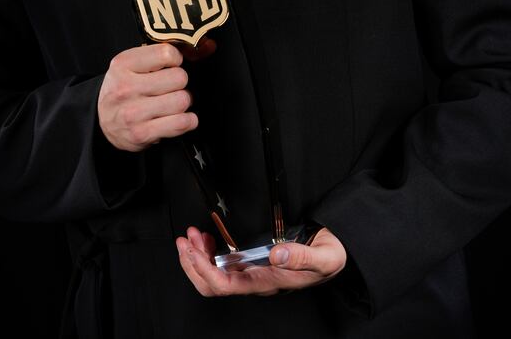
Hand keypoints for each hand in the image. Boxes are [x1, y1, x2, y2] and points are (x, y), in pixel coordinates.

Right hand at [98, 43, 196, 150]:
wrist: (100, 119)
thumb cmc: (123, 87)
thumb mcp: (134, 63)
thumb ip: (167, 52)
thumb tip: (209, 46)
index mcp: (123, 64)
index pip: (167, 53)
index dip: (175, 59)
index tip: (170, 65)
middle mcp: (126, 87)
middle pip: (179, 78)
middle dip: (180, 82)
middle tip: (171, 87)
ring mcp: (133, 112)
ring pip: (182, 100)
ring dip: (183, 102)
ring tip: (172, 102)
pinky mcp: (142, 133)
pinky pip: (181, 123)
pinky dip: (188, 120)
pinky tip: (179, 117)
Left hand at [176, 226, 346, 296]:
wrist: (335, 256)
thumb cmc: (328, 258)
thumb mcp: (322, 256)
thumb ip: (300, 256)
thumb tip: (276, 254)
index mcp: (267, 282)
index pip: (226, 285)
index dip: (204, 270)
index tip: (194, 250)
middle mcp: (255, 281)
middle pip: (212, 284)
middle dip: (192, 263)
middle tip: (185, 239)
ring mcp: (252, 273)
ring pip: (214, 275)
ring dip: (197, 256)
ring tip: (191, 235)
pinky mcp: (253, 263)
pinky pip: (223, 264)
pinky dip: (209, 251)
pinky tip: (207, 239)